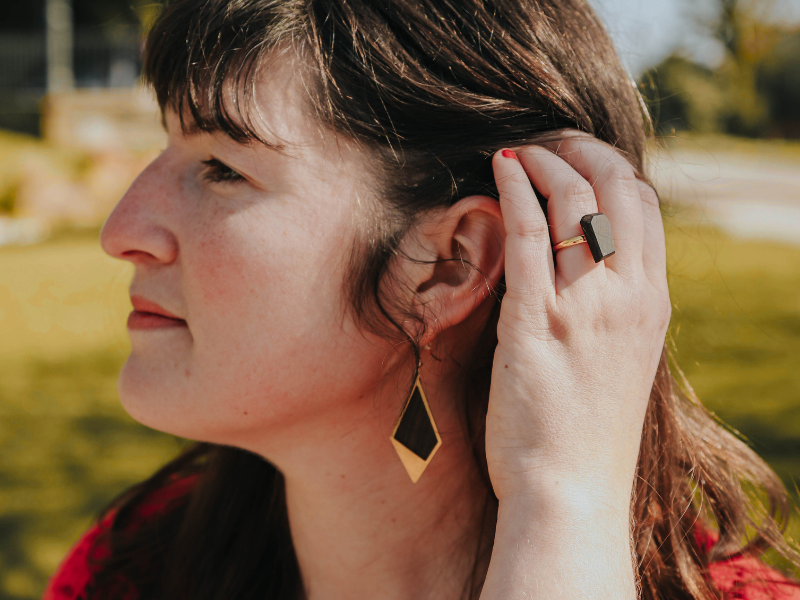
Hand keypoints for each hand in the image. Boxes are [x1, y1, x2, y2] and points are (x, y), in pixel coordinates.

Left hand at [485, 134, 670, 506]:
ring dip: (545, 160)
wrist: (571, 492)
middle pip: (618, 188)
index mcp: (652, 304)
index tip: (578, 157)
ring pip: (574, 200)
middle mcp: (628, 296)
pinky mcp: (536, 322)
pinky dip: (516, 190)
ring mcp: (585, 307)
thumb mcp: (621, 362)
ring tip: (516, 150)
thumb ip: (611, 310)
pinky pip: (529, 234)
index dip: (612, 167)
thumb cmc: (587, 433)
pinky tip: (501, 167)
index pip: (645, 207)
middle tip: (546, 140)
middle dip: (582, 149)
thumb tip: (584, 268)